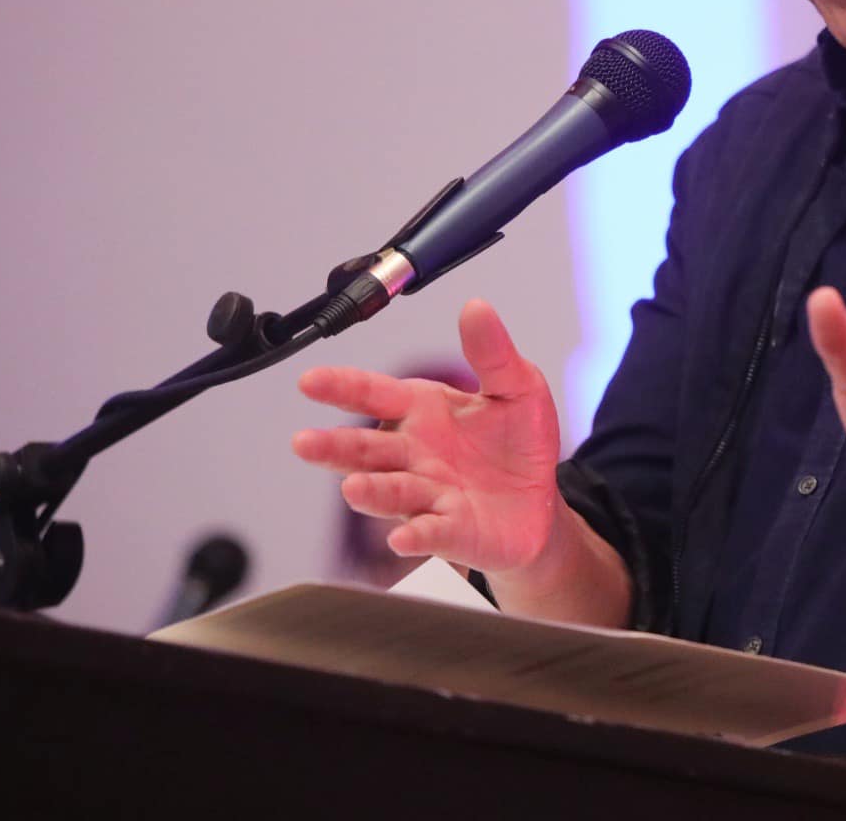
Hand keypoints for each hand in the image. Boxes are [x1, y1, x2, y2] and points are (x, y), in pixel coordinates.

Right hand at [292, 298, 562, 575]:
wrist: (541, 503)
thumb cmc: (518, 442)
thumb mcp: (517, 386)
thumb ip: (493, 352)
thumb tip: (476, 307)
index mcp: (423, 410)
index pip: (376, 394)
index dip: (342, 387)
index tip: (309, 381)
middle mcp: (415, 454)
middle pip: (366, 449)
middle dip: (334, 446)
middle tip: (304, 442)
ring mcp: (429, 494)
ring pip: (392, 491)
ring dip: (371, 491)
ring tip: (353, 488)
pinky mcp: (452, 531)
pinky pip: (431, 531)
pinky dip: (416, 534)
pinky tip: (402, 537)